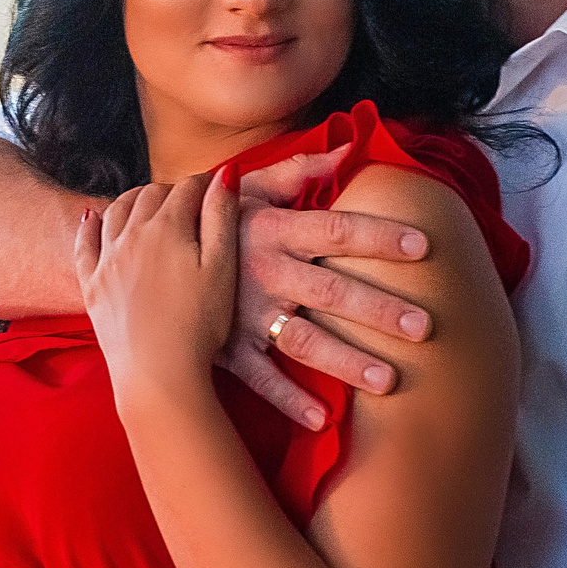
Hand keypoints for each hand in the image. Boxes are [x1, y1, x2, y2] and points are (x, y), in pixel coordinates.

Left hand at [72, 173, 236, 399]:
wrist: (158, 375)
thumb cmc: (200, 325)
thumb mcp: (223, 268)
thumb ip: (221, 216)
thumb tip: (225, 171)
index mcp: (168, 227)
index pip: (187, 187)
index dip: (204, 184)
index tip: (216, 188)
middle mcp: (131, 235)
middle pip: (150, 194)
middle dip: (172, 191)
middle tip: (189, 202)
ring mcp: (106, 259)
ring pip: (116, 211)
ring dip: (135, 200)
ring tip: (150, 204)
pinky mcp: (90, 284)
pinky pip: (84, 242)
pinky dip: (90, 224)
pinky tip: (93, 216)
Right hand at [225, 148, 433, 430]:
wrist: (142, 256)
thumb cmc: (210, 220)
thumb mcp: (244, 190)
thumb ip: (295, 171)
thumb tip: (347, 149)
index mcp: (271, 230)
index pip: (334, 230)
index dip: (378, 237)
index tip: (424, 247)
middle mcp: (262, 272)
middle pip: (330, 291)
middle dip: (378, 309)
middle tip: (425, 325)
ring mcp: (244, 314)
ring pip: (302, 341)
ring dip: (345, 362)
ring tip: (390, 381)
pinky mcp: (225, 348)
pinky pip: (260, 379)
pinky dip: (288, 401)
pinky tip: (323, 418)